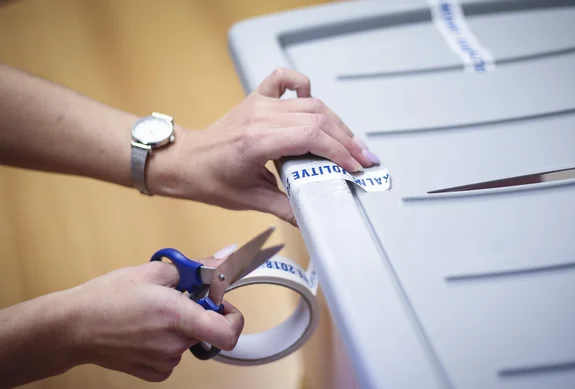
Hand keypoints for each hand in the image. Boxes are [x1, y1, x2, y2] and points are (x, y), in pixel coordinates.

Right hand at [65, 246, 242, 381]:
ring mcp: (163, 361)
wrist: (73, 327)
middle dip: (197, 312)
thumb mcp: (153, 272)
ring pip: (188, 341)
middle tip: (177, 298)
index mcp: (178, 316)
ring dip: (180, 327)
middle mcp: (174, 343)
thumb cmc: (107, 298)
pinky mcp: (152, 372)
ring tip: (153, 313)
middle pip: (205, 329)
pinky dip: (167, 343)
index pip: (227, 332)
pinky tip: (146, 331)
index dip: (234, 318)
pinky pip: (173, 356)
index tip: (223, 305)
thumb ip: (195, 268)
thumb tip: (223, 257)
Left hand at [156, 68, 379, 224]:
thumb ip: (285, 208)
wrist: (184, 161)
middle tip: (365, 159)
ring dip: (335, 122)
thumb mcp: (249, 200)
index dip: (339, 152)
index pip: (311, 137)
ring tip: (351, 143)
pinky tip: (313, 100)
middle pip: (317, 118)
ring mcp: (259, 104)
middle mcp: (261, 117)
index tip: (355, 168)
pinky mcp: (257, 98)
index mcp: (258, 141)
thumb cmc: (211, 180)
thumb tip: (312, 219)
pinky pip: (284, 80)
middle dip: (347, 140)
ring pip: (310, 103)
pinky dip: (303, 85)